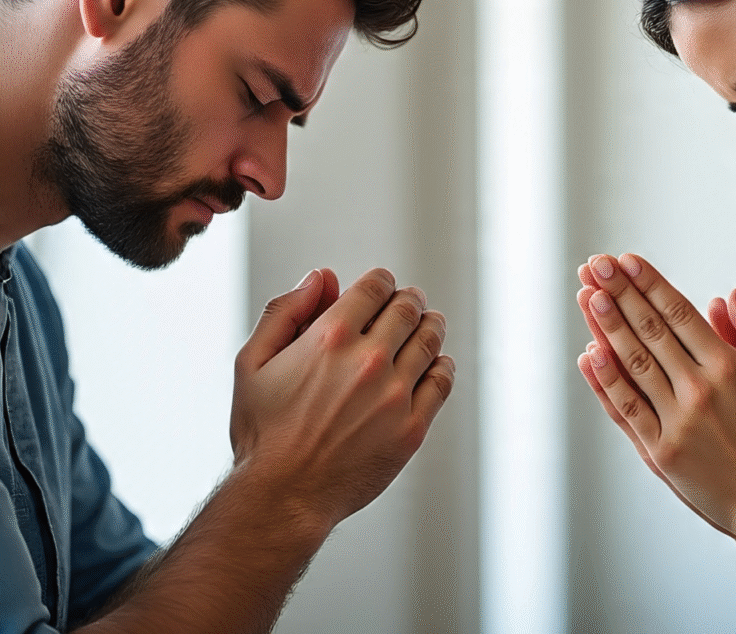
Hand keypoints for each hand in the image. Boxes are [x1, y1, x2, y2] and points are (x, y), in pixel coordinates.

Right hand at [230, 268, 454, 529]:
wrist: (282, 498)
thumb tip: (321, 278)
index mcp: (330, 337)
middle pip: (409, 307)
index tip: (381, 290)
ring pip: (431, 338)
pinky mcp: (412, 428)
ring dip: (430, 325)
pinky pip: (442, 380)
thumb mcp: (252, 363)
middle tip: (407, 305)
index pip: (377, 285)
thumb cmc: (263, 433)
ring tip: (424, 327)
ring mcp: (395, 395)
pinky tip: (432, 365)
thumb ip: (285, 311)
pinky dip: (441, 364)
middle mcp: (368, 361)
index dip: (381, 282)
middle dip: (408, 300)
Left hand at [578, 264, 735, 563]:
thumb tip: (730, 295)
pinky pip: (625, 409)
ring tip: (587, 296)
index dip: (649, 283)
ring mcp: (674, 423)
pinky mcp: (660, 452)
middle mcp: (697, 392)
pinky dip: (604, 381)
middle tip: (596, 266)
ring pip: (632, 364)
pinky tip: (589, 354)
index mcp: (729, 370)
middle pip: (649, 331)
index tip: (627, 261)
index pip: (678, 313)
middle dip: (620, 293)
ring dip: (606, 327)